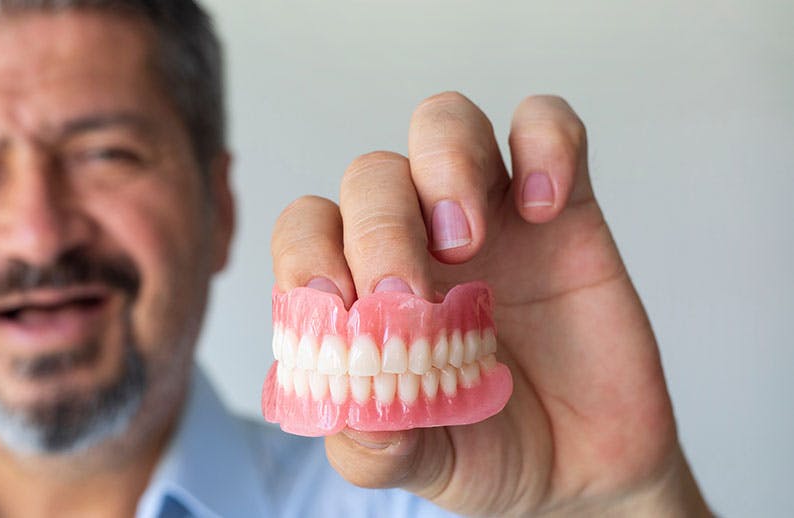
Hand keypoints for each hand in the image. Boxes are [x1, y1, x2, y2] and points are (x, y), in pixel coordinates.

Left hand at [269, 93, 710, 515]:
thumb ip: (373, 443)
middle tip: (411, 294)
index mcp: (361, 286)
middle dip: (381, 227)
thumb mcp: (419, 462)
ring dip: (445, 163)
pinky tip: (544, 207)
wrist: (585, 469)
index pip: (307, 228)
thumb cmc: (485, 448)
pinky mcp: (562, 204)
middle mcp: (414, 238)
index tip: (339, 304)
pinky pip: (547, 125)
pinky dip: (544, 144)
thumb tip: (345, 409)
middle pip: (372, 176)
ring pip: (444, 123)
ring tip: (468, 240)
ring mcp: (487, 212)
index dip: (309, 252)